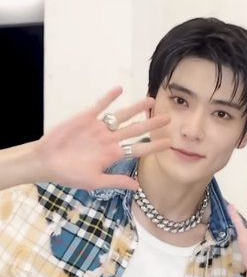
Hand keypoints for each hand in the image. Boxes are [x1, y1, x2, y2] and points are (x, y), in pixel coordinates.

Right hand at [31, 87, 170, 189]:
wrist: (46, 162)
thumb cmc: (69, 175)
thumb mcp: (94, 181)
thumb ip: (115, 181)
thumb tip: (137, 187)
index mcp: (113, 155)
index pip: (138, 149)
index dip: (154, 146)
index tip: (169, 143)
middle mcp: (109, 140)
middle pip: (135, 130)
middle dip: (151, 124)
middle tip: (169, 118)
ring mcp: (99, 128)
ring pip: (122, 116)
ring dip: (136, 108)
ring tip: (150, 100)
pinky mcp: (85, 118)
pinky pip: (100, 106)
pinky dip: (109, 97)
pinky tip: (120, 89)